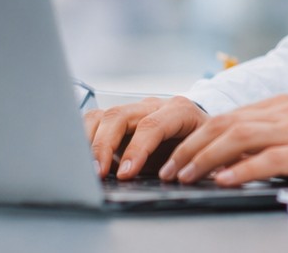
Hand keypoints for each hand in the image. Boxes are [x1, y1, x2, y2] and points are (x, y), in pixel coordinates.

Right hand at [83, 96, 206, 179]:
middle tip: (99, 174)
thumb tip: (172, 182)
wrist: (202, 134)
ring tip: (87, 168)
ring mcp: (134, 110)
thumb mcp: (202, 157)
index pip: (152, 125)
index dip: (137, 149)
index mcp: (180, 111)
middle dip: (104, 146)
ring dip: (90, 142)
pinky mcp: (119, 119)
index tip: (126, 174)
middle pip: (120, 116)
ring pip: (104, 116)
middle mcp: (154, 106)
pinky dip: (86, 138)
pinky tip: (85, 159)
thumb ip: (188, 166)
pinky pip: (95, 120)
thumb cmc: (202, 147)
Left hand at [159, 95, 287, 186]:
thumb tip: (239, 162)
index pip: (226, 118)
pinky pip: (268, 158)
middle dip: (189, 148)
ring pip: (237, 138)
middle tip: (166, 170)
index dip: (194, 137)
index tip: (173, 157)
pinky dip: (240, 169)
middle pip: (223, 124)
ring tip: (183, 176)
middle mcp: (285, 112)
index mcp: (282, 106)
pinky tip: (223, 180)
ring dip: (204, 158)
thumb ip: (276, 142)